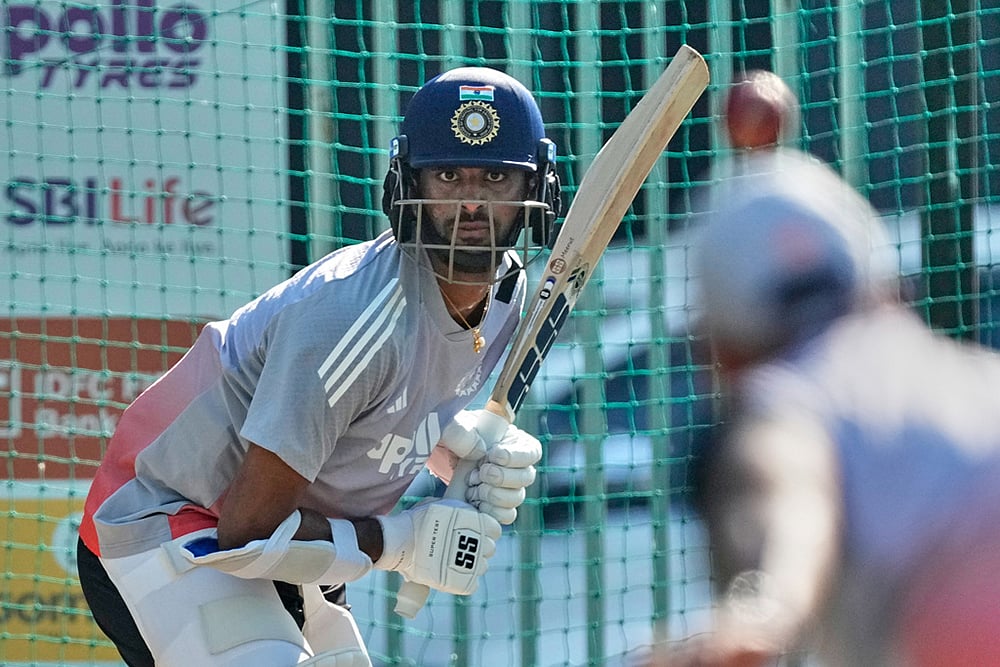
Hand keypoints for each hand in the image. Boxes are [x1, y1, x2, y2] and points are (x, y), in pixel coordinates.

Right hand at [374, 498, 500, 595]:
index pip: (494, 529)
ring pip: (482, 566)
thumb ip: (454, 509)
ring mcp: (473, 563)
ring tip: (452, 562)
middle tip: (458, 548)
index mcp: (476, 521)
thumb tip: (456, 509)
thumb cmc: (417, 520)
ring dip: (471, 564)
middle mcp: (479, 541)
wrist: (402, 541)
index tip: (470, 533)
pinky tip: (451, 574)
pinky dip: (464, 581)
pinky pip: (472, 584)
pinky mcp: (463, 582)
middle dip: (477, 547)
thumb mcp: (439, 505)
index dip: (483, 531)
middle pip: (489, 548)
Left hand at [438, 409, 541, 523]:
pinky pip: (506, 516)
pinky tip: (475, 501)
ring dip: (493, 494)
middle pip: (527, 477)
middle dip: (502, 477)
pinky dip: (491, 511)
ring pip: (516, 498)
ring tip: (473, 486)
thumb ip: (465, 431)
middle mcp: (515, 466)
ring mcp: (507, 488)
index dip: (516, 457)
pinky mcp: (495, 506)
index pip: (532, 452)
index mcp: (514, 442)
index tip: (494, 456)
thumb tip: (480, 450)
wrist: (440, 456)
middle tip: (481, 473)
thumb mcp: (455, 425)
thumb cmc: (453, 435)